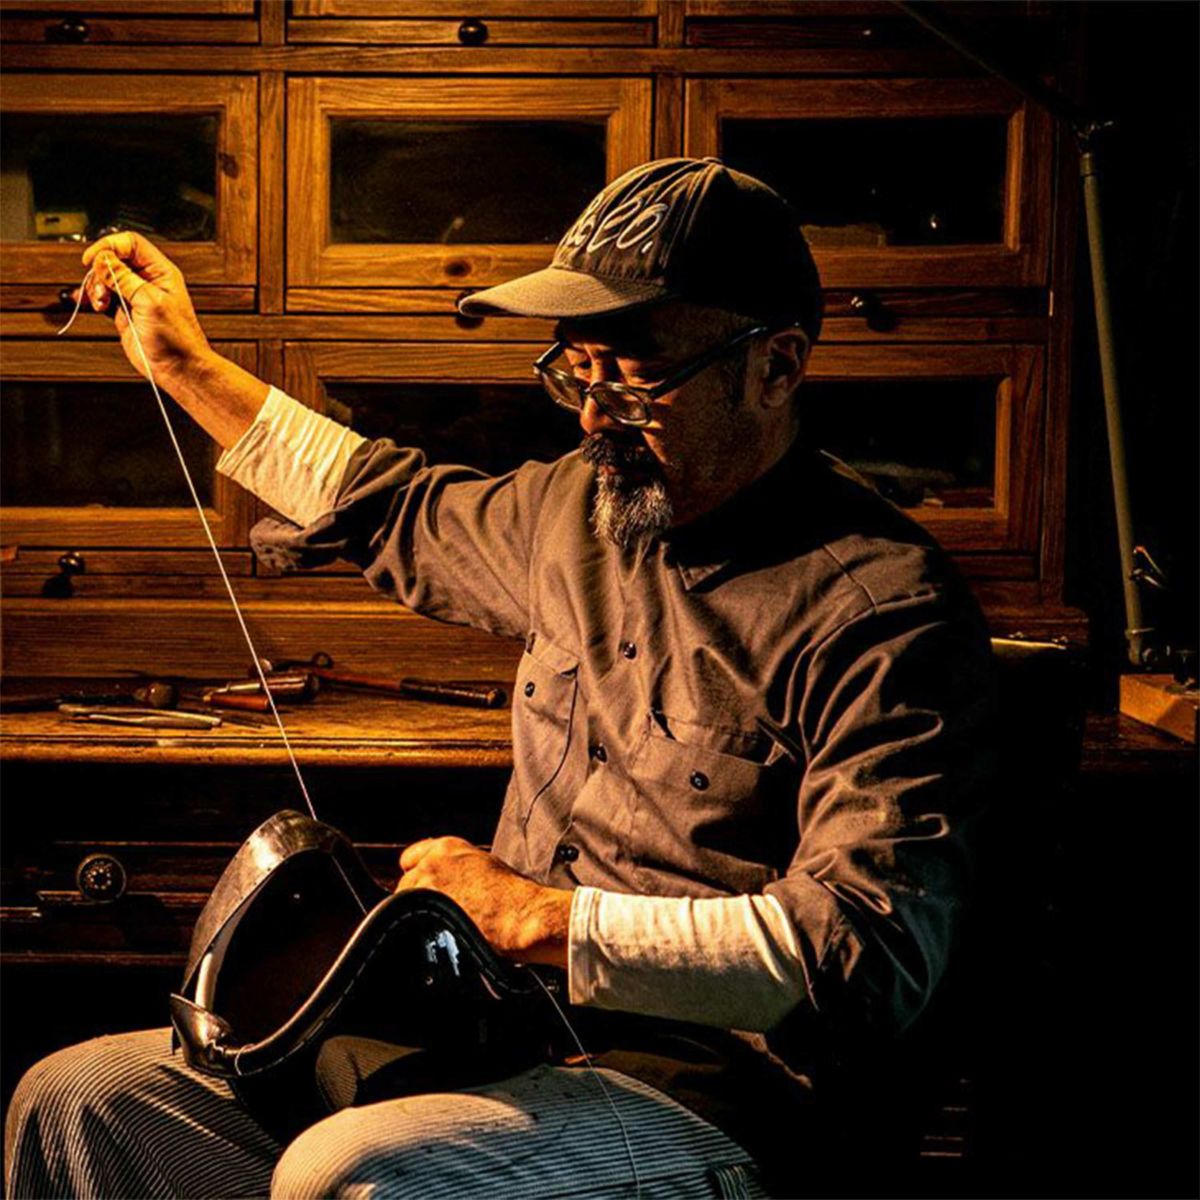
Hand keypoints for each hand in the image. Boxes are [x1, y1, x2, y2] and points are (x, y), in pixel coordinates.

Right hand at [80, 232, 212, 389]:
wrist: (179, 369)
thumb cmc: (177, 339)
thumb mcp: (149, 302)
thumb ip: (124, 278)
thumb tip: (104, 258)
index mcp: (160, 273)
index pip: (130, 244)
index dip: (109, 246)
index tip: (93, 259)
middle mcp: (147, 282)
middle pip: (114, 259)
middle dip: (100, 270)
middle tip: (101, 287)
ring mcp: (135, 298)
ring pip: (105, 279)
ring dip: (96, 287)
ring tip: (100, 302)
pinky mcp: (125, 313)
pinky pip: (104, 298)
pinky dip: (94, 299)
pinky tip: (94, 305)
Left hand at [395, 836, 570, 967]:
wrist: (524, 916)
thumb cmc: (515, 896)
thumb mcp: (485, 865)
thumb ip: (456, 867)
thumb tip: (445, 883)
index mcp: (448, 847)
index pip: (410, 858)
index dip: (417, 874)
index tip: (421, 888)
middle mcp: (433, 862)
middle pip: (405, 883)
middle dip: (417, 898)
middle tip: (438, 913)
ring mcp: (427, 887)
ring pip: (405, 905)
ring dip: (418, 916)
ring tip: (442, 927)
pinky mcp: (426, 912)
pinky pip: (409, 924)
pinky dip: (420, 931)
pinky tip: (439, 935)